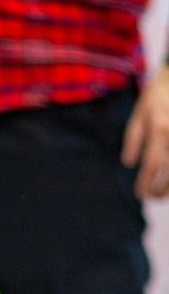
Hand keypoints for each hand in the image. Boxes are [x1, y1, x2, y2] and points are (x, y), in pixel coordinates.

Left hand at [122, 66, 168, 199]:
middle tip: (154, 198)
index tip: (140, 194)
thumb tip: (129, 163)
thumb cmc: (158, 95)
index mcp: (159, 130)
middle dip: (163, 190)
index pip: (152, 165)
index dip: (145, 183)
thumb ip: (133, 139)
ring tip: (165, 193)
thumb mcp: (140, 114)